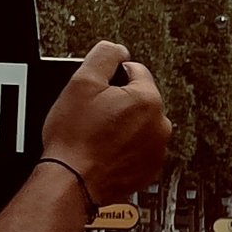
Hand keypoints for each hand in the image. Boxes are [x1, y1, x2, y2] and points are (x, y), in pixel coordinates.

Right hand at [41, 42, 169, 210]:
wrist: (71, 181)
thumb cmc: (75, 138)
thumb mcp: (81, 83)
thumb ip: (104, 55)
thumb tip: (117, 49)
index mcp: (148, 100)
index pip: (135, 71)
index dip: (111, 78)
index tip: (96, 92)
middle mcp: (160, 126)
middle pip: (139, 100)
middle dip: (119, 104)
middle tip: (93, 116)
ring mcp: (157, 151)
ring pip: (140, 126)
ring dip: (123, 127)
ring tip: (97, 136)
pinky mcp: (149, 171)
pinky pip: (139, 151)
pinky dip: (125, 150)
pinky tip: (104, 152)